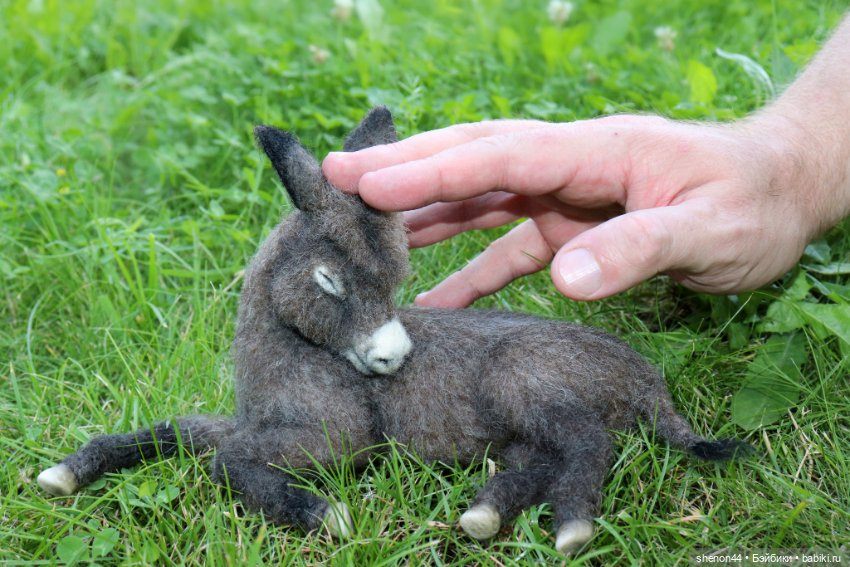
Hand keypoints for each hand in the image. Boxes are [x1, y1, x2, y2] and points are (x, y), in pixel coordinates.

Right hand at [322, 115, 833, 306]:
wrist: (777, 195)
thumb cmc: (751, 204)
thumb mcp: (709, 229)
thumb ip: (638, 248)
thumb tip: (566, 276)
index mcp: (594, 150)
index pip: (498, 155)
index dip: (432, 167)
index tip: (368, 180)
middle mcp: (566, 167)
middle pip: (471, 162)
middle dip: (403, 169)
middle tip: (334, 176)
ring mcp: (563, 198)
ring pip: (477, 200)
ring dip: (421, 213)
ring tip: (360, 228)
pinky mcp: (569, 229)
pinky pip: (506, 250)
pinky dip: (467, 271)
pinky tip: (433, 296)